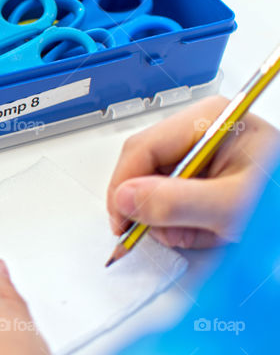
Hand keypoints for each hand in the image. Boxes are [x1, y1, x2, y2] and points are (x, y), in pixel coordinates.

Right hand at [107, 96, 279, 248]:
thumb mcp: (232, 207)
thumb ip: (176, 202)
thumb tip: (126, 198)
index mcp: (209, 120)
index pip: (141, 148)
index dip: (124, 188)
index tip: (123, 223)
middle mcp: (201, 132)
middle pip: (144, 168)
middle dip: (153, 208)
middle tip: (171, 234)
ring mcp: (201, 154)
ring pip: (153, 188)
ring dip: (169, 220)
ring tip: (203, 233)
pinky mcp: (203, 175)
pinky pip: (170, 198)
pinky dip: (181, 222)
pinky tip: (207, 230)